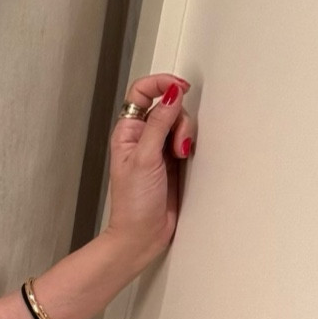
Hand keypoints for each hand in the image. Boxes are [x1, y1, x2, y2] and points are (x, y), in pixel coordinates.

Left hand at [99, 73, 195, 278]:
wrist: (142, 235)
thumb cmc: (133, 204)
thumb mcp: (145, 158)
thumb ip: (159, 124)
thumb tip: (172, 95)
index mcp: (128, 131)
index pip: (142, 92)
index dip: (161, 83)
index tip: (180, 87)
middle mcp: (142, 137)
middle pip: (167, 106)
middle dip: (179, 119)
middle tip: (177, 143)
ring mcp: (159, 148)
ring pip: (180, 123)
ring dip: (185, 134)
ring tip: (180, 155)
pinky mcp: (173, 161)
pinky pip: (186, 140)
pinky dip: (190, 144)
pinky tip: (185, 158)